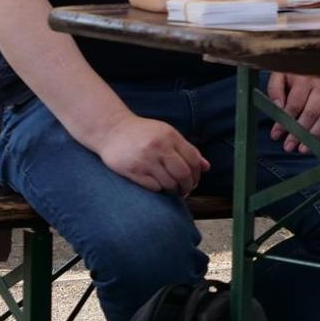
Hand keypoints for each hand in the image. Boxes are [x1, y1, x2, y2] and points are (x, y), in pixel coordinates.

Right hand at [94, 114, 208, 194]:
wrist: (113, 130)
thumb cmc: (144, 133)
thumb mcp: (167, 134)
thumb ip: (186, 149)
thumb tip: (206, 167)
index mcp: (170, 136)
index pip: (193, 159)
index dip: (197, 173)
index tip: (195, 180)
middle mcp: (159, 147)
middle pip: (183, 173)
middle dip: (187, 186)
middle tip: (186, 190)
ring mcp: (145, 159)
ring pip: (169, 183)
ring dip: (174, 190)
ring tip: (173, 190)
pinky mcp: (132, 170)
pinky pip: (153, 187)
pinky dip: (159, 189)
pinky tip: (158, 186)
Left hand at [266, 72, 319, 151]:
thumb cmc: (299, 68)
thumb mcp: (282, 72)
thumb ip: (275, 89)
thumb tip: (277, 107)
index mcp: (305, 78)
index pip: (294, 105)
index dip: (284, 122)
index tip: (276, 134)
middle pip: (310, 114)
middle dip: (298, 133)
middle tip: (288, 146)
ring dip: (313, 136)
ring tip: (302, 148)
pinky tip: (318, 140)